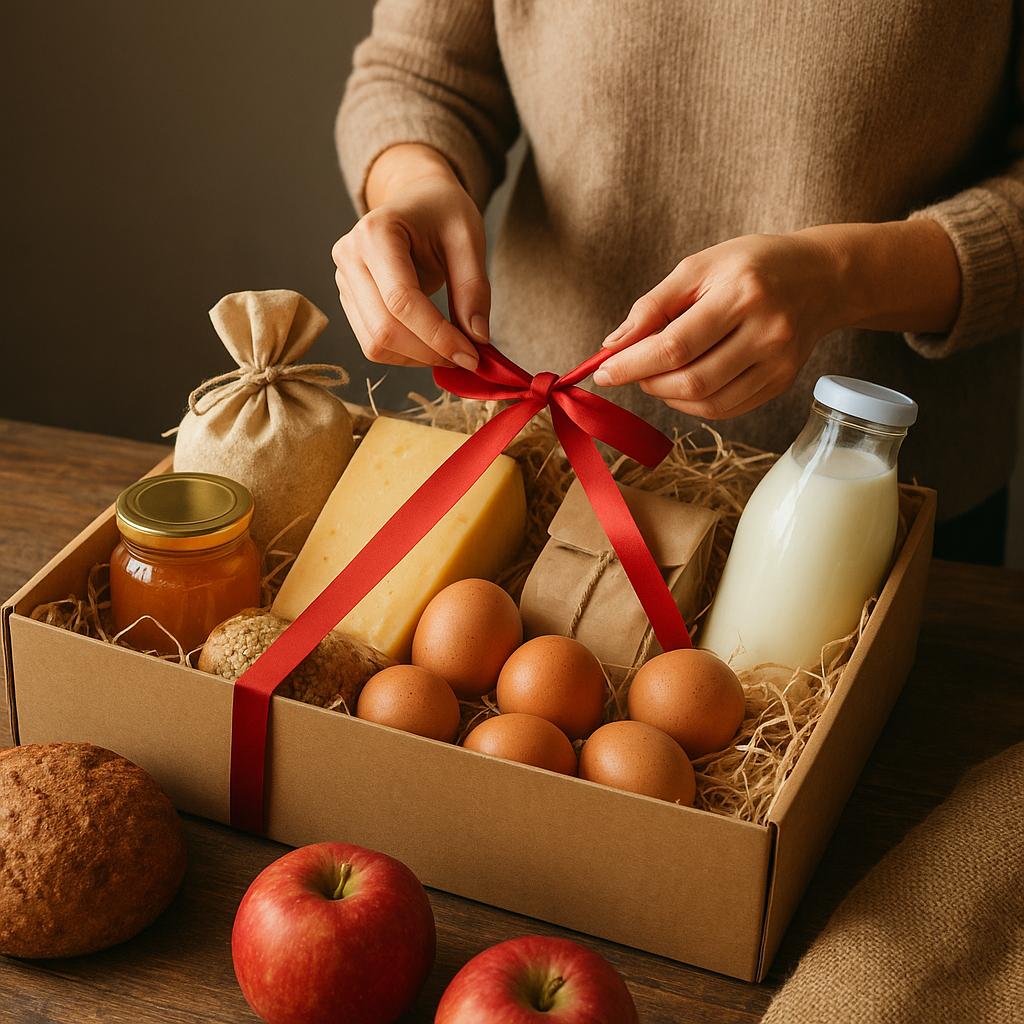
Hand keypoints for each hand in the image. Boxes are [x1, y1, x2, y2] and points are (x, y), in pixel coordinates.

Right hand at [332, 144, 489, 370]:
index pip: (402, 301)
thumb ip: (474, 288)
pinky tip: (432, 343)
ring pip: (375, 344)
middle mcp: (349, 257)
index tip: (472, 355)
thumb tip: (476, 338)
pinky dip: (407, 354)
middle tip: (467, 357)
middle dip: (429, 352)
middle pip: (384, 330)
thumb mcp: (468, 238)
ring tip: (452, 349)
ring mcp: (344, 281)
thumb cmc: (442, 212)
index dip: (438, 336)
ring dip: (417, 358)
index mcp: (375, 233)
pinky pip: (374, 342)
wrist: (416, 199)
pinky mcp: (350, 301)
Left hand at [592, 221, 960, 418]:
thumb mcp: (700, 266)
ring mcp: (778, 363)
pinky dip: (693, 403)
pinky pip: (726, 408)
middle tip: (629, 371)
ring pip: (708, 402)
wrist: (821, 277)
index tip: (602, 371)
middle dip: (647, 382)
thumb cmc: (752, 266)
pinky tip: (681, 385)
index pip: (675, 345)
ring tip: (655, 375)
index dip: (632, 364)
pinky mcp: (781, 382)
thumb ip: (654, 305)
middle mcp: (766, 332)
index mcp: (742, 293)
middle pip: (692, 380)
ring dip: (667, 396)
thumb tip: (613, 344)